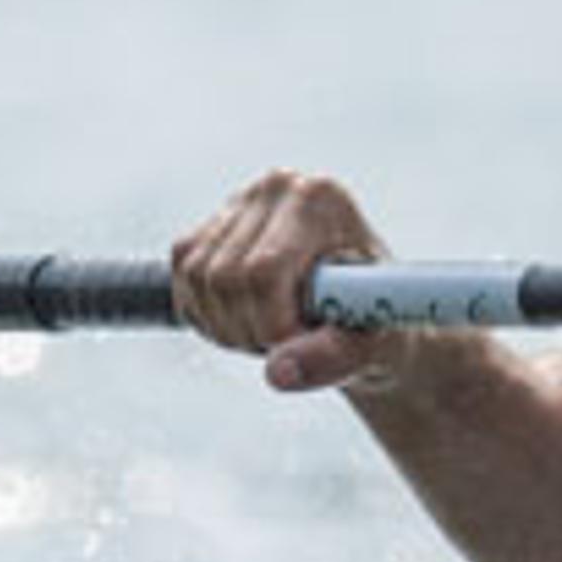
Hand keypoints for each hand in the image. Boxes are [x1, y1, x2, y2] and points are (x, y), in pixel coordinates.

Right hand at [172, 169, 420, 393]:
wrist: (367, 311)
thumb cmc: (379, 323)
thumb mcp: (373, 345)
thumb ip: (334, 358)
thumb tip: (279, 373)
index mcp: (320, 199)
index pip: (264, 270)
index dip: (274, 326)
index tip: (303, 346)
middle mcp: (276, 189)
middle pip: (226, 278)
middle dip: (252, 331)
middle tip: (291, 344)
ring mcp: (240, 204)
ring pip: (197, 281)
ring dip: (229, 328)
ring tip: (274, 333)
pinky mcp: (211, 228)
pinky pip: (183, 280)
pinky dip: (208, 317)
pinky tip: (248, 321)